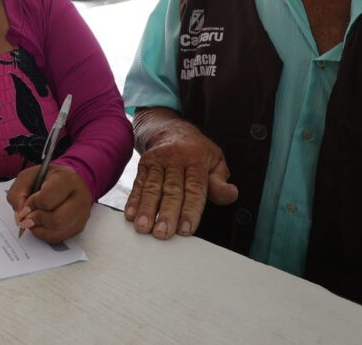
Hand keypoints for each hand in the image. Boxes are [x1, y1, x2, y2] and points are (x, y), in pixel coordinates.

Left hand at [7, 164, 91, 243]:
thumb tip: (20, 214)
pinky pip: (59, 238)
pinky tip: (41, 225)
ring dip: (40, 229)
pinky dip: (45, 234)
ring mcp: (82, 214)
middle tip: (27, 217)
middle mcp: (80, 198)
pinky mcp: (79, 226)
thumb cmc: (48, 178)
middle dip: (36, 220)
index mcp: (67, 180)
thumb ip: (18, 192)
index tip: (26, 204)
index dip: (32, 205)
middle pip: (56, 220)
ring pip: (58, 232)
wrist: (67, 181)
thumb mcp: (28, 176)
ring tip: (33, 220)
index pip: (47, 200)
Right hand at [125, 118, 237, 239]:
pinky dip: (133, 200)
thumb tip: (231, 194)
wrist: (170, 129)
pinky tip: (130, 215)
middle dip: (166, 212)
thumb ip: (220, 181)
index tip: (185, 229)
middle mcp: (175, 159)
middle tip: (162, 233)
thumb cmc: (197, 151)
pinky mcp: (144, 164)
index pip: (194, 188)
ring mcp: (157, 161)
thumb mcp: (216, 160)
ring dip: (146, 208)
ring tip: (143, 227)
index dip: (190, 210)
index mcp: (196, 160)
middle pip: (171, 189)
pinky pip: (138, 183)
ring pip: (152, 187)